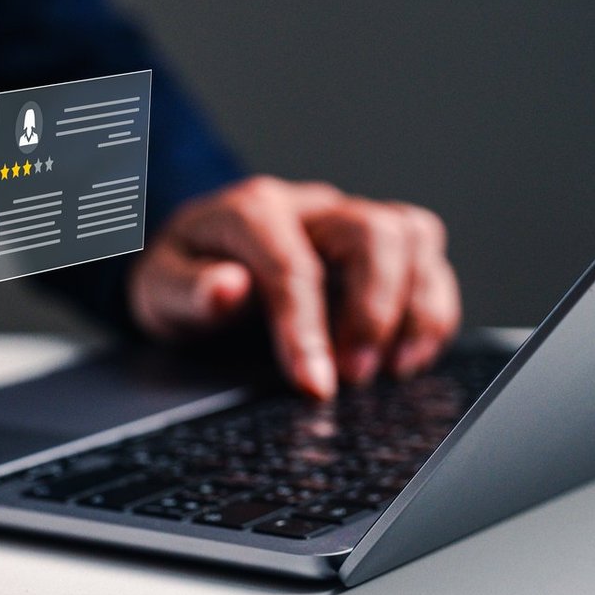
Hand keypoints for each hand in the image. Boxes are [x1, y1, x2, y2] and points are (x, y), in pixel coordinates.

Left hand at [127, 177, 460, 397]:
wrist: (197, 261)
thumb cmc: (183, 275)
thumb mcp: (161, 289)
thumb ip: (188, 290)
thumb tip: (225, 289)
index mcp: (251, 211)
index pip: (293, 265)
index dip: (308, 329)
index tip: (315, 385)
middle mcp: (309, 208)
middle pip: (373, 232)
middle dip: (373, 311)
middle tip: (353, 375)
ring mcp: (348, 222)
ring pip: (412, 234)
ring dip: (415, 306)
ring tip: (391, 367)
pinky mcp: (378, 247)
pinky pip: (428, 257)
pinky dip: (433, 306)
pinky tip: (408, 353)